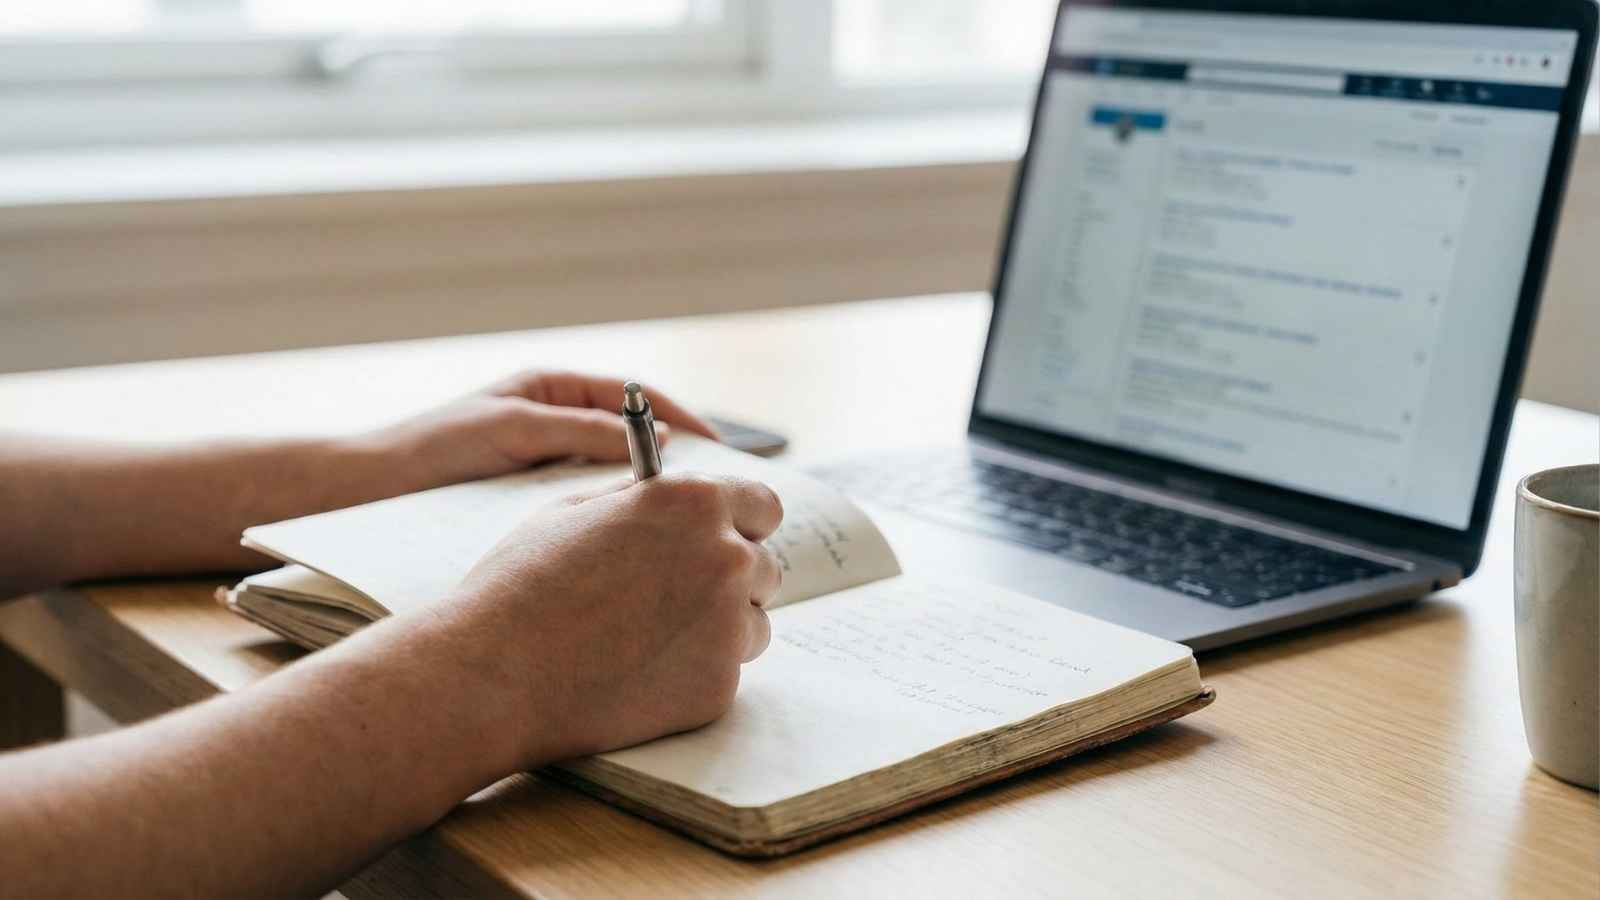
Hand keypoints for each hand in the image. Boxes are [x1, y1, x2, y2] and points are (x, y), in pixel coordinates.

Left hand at [371, 370, 718, 492]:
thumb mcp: (517, 428)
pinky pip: (585, 508)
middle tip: (714, 496)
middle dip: (672, 465)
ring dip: (643, 500)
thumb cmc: (434, 447)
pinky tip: (632, 545)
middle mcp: (554, 424)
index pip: (636, 400)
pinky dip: (611, 521)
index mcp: (553, 390)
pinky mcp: (531, 503)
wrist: (371, 491)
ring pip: (610, 479)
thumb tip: (655, 443)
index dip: (682, 421)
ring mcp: (545, 465)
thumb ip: (582, 431)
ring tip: (681, 525)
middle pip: (631, 441)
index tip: (720, 451)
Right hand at [440, 472, 783, 765]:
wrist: (493, 673)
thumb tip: (668, 495)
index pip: (764, 505)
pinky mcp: (718, 686)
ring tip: (647, 640)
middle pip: (764, 568)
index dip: (742, 523)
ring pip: (754, 625)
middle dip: (730, 581)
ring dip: (718, 631)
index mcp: (694, 502)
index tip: (726, 538)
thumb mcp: (573, 512)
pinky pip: (724, 674)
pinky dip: (692, 676)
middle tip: (676, 599)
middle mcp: (725, 557)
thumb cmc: (521, 585)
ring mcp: (727, 625)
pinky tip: (636, 675)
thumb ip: (639, 500)